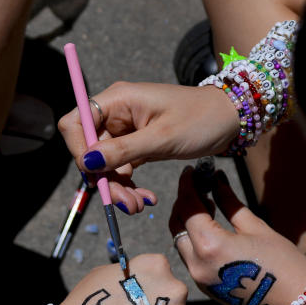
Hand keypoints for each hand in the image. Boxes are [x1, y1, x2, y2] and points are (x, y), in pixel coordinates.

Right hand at [57, 82, 238, 213]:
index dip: (78, 150)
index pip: (76, 122)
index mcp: (118, 100)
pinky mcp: (136, 144)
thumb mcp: (163, 138)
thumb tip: (88, 162)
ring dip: (118, 187)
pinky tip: (145, 198)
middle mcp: (116, 113)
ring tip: (139, 205)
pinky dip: (129, 185)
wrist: (229, 120)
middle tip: (125, 203)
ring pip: (105, 164)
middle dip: (104, 179)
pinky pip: (121, 168)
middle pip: (90, 150)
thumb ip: (124, 150)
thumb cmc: (200, 119)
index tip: (95, 174)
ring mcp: (125, 130)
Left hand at [169, 167, 305, 304]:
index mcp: (209, 245)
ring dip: (187, 221)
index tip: (191, 171)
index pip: (187, 207)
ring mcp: (199, 279)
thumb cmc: (284, 264)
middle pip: (177, 225)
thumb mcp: (257, 228)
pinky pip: (190, 257)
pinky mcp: (205, 288)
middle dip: (184, 202)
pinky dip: (194, 239)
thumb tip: (216, 181)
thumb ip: (230, 203)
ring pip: (181, 242)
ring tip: (206, 204)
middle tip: (198, 185)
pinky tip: (210, 227)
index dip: (187, 186)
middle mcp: (197, 264)